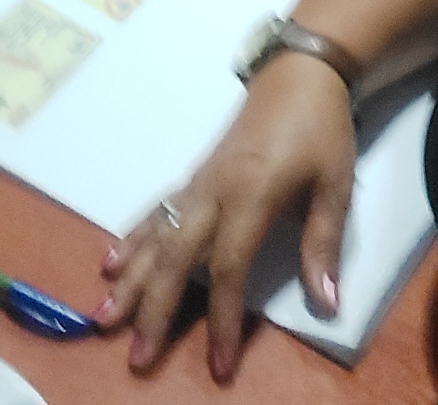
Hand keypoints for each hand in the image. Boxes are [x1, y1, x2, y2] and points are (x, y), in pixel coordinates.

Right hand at [96, 54, 355, 381]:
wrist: (297, 74)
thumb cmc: (320, 129)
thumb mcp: (335, 185)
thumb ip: (323, 243)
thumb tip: (326, 301)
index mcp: (250, 194)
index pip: (229, 266)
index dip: (223, 317)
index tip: (219, 363)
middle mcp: (213, 191)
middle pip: (176, 257)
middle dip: (155, 308)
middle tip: (137, 355)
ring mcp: (198, 182)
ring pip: (156, 236)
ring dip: (130, 279)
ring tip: (103, 317)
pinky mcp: (194, 177)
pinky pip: (156, 211)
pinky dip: (132, 238)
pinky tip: (112, 262)